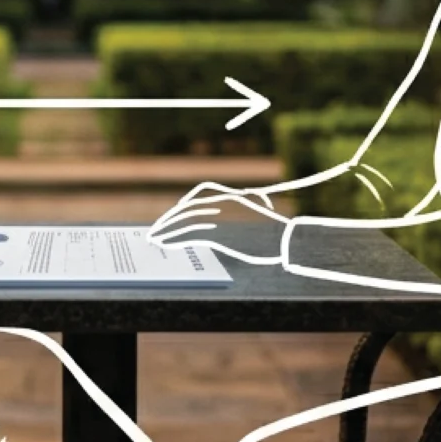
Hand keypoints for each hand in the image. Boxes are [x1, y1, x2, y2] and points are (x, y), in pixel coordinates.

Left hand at [149, 182, 282, 245]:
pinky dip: (174, 239)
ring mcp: (220, 218)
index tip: (170, 216)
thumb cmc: (270, 232)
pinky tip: (165, 244)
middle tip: (155, 230)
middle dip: (169, 220)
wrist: (285, 240)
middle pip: (187, 209)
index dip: (180, 207)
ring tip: (155, 239)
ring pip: (185, 222)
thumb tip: (213, 222)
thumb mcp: (249, 214)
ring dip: (167, 230)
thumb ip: (231, 212)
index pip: (197, 198)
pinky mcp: (219, 234)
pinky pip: (190, 235)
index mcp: (228, 197)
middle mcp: (221, 203)